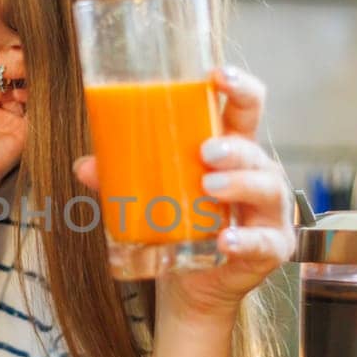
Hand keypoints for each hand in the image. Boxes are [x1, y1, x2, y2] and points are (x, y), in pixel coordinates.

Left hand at [75, 66, 294, 318]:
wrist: (191, 281)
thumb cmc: (182, 223)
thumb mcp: (152, 193)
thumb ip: (122, 177)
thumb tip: (86, 166)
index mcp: (233, 150)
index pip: (245, 109)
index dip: (239, 87)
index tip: (217, 75)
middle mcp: (258, 175)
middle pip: (254, 150)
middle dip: (233, 147)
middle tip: (206, 150)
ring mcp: (269, 212)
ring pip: (265, 189)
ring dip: (239, 184)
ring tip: (209, 186)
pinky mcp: (270, 248)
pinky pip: (264, 242)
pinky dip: (245, 240)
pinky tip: (227, 239)